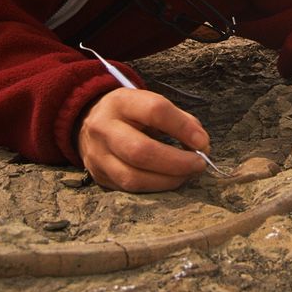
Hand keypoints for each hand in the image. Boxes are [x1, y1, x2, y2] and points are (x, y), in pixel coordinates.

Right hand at [78, 88, 210, 191]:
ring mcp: (97, 155)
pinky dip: (156, 187)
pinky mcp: (99, 176)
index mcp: (120, 102)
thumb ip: (178, 119)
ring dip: (168, 180)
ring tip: (187, 174)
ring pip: (133, 177)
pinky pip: (130, 189)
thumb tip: (201, 144)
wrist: (89, 121)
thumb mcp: (149, 103)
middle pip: (141, 151)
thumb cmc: (130, 113)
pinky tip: (170, 180)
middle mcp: (103, 128)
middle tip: (199, 164)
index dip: (182, 127)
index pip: (154, 111)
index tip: (202, 141)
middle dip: (177, 162)